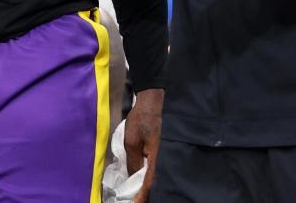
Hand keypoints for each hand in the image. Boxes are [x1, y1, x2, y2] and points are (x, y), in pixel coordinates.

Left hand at [125, 88, 162, 202]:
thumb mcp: (131, 140)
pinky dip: (148, 177)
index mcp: (157, 159)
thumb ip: (132, 161)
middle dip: (145, 194)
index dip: (142, 197)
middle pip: (154, 184)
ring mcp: (163, 156)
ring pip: (155, 177)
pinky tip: (141, 181)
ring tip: (136, 196)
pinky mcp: (160, 152)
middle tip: (135, 201)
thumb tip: (132, 177)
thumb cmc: (141, 120)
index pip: (149, 184)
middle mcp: (163, 160)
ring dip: (147, 187)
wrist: (152, 102)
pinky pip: (155, 169)